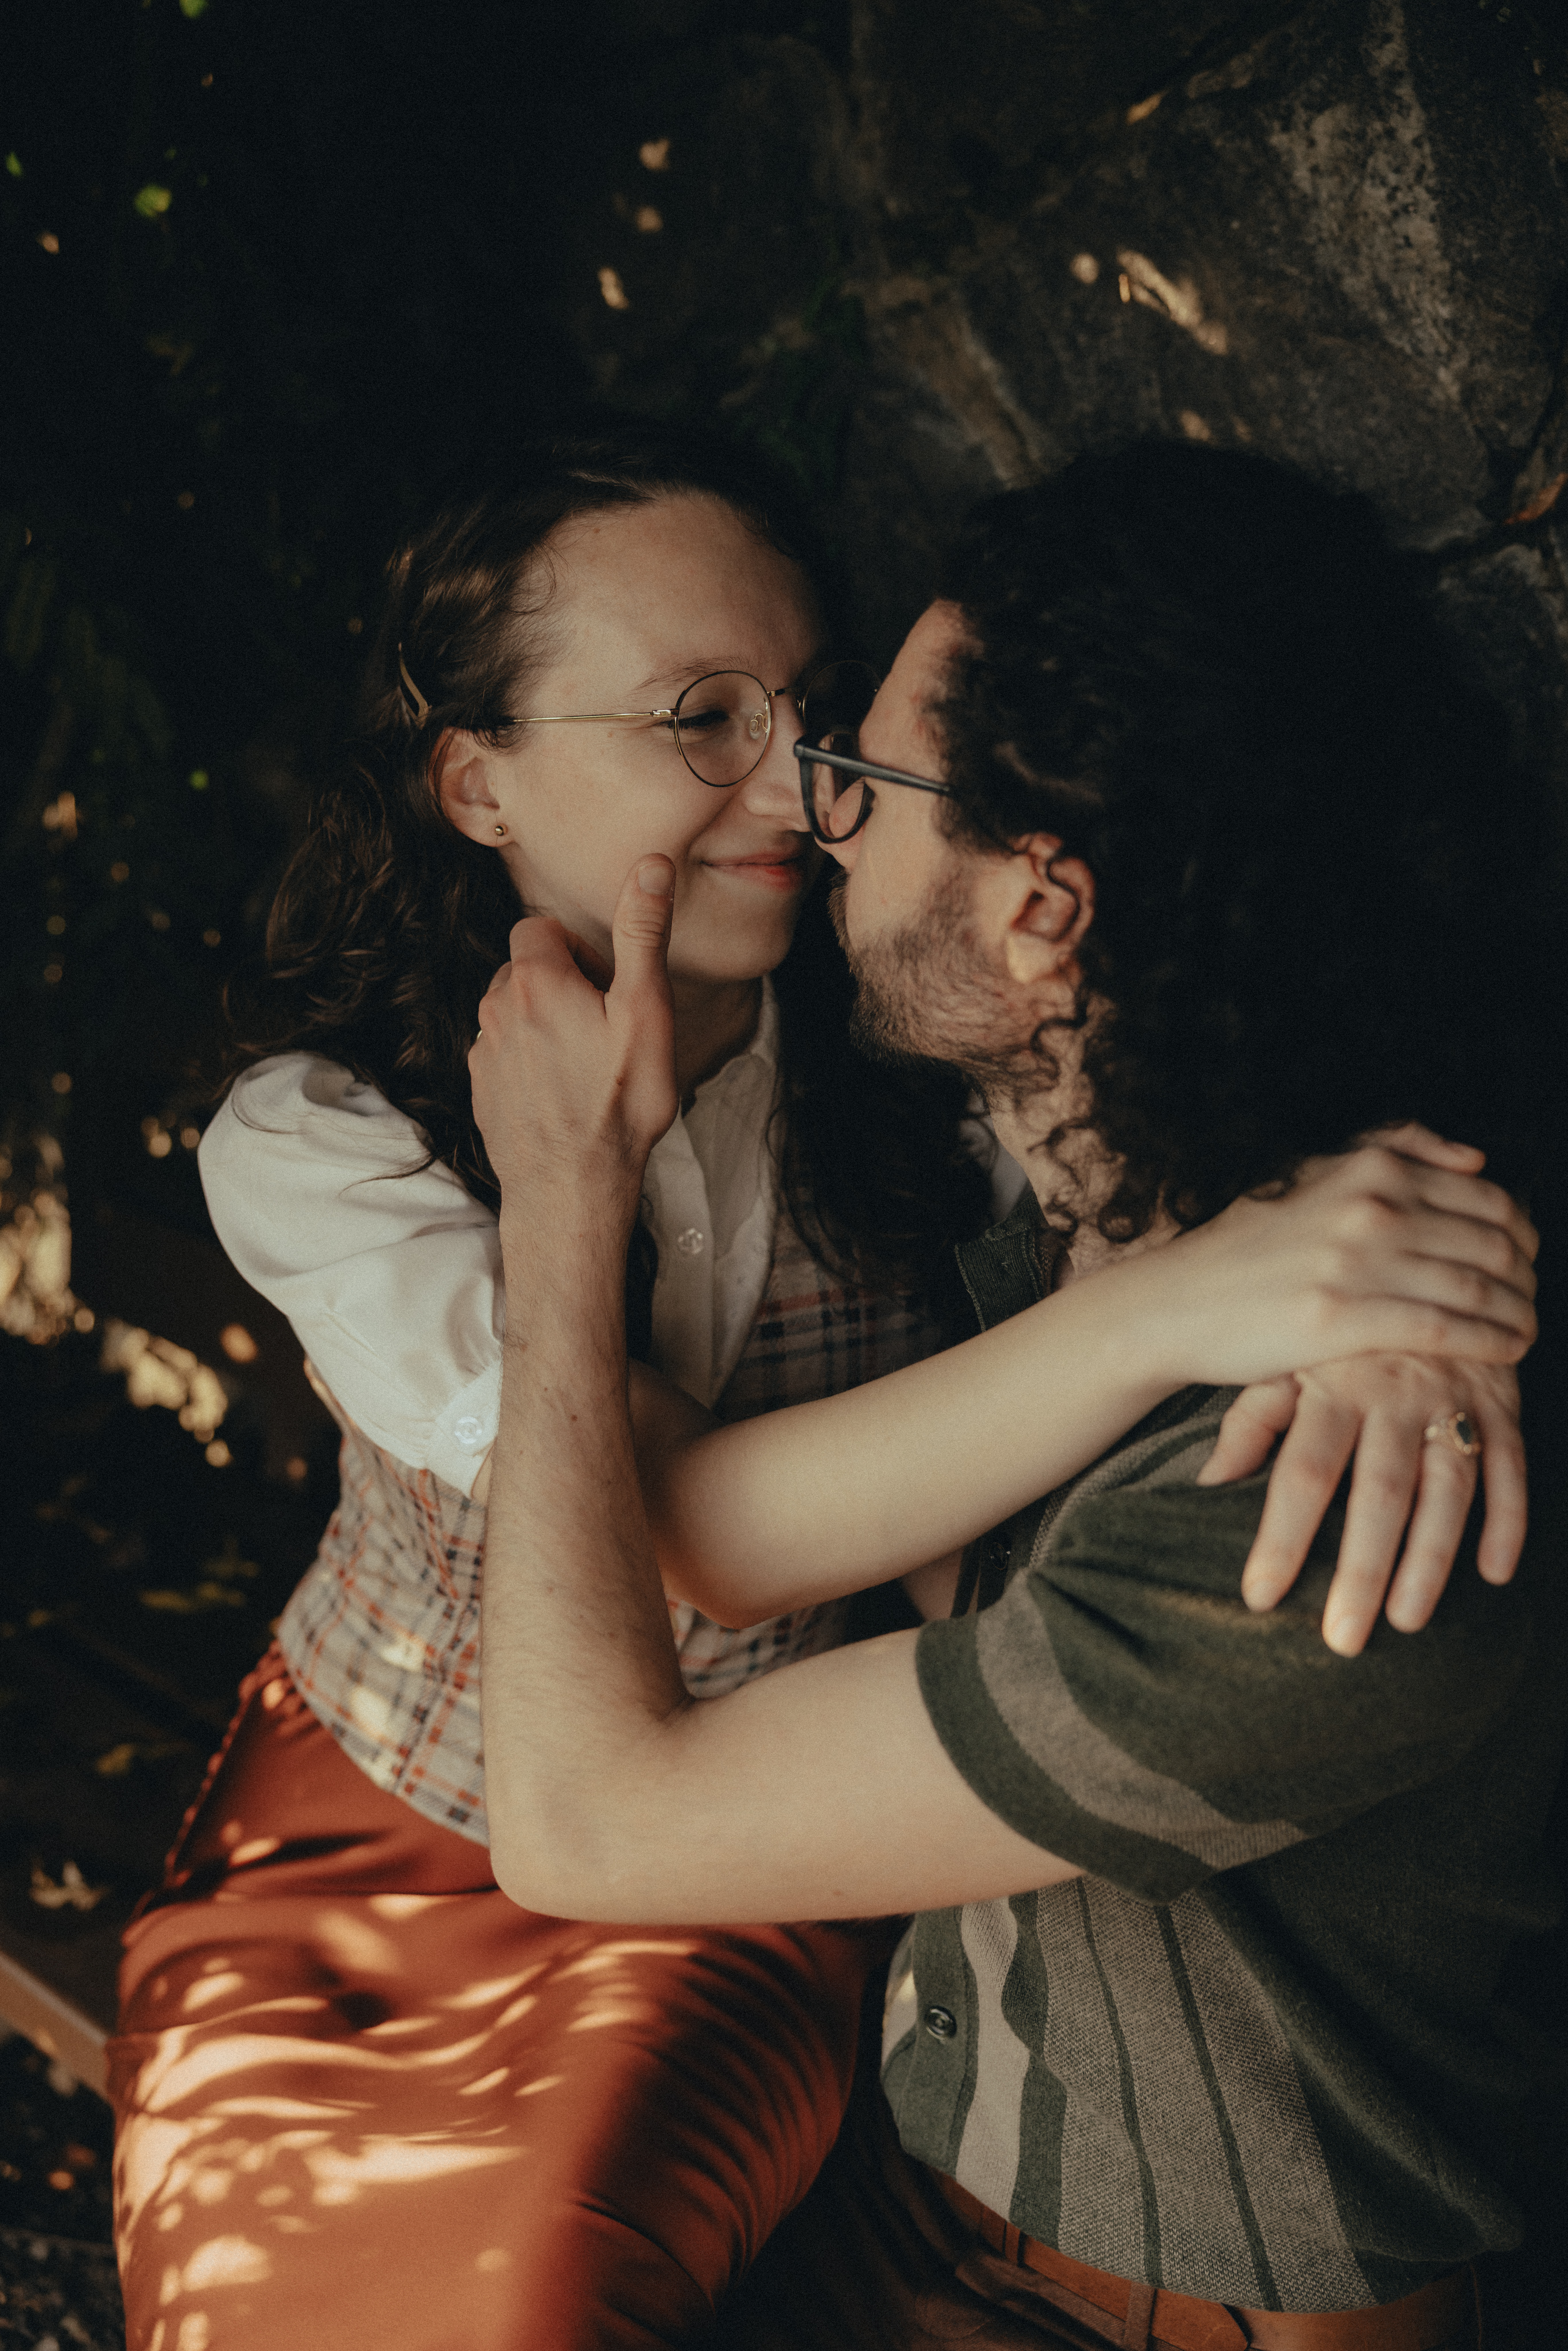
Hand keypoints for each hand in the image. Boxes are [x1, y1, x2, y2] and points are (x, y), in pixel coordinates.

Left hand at [469, 857, 678, 1218]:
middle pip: (526, 971)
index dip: (576, 950)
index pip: (538, 928)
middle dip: (561, 987)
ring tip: (586, 1068)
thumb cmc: (618, 1102)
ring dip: (546, 1026)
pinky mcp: (480, 1090)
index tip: (604, 987)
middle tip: (604, 1031)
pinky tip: (563, 1096)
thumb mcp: (644, 1011)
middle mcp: (495, 1008)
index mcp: (534, 980)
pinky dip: (531, 1064)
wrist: (572, 1188)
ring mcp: (483, 1052)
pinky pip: (505, 1056)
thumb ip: (642, 933)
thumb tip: (650, 864)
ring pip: (514, 1014)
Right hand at [1138, 1125, 1537, 1386]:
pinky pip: (1445, 1330)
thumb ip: (1395, 1152)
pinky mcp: (1344, 1319)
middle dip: (1526, 1277)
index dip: (1523, 1233)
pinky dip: (1490, 1342)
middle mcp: (1370, 1207)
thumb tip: (1475, 1158)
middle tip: (1530, 1300)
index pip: (1487, 1199)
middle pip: (1492, 1243)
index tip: (1526, 1260)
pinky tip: (1510, 1353)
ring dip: (1519, 1313)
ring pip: (1477, 1287)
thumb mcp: (1316, 1174)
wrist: (1178, 1302)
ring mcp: (1357, 1263)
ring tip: (1527, 1331)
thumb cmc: (1250, 1246)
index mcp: (1370, 1169)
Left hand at [1198, 1355, 1522, 1654]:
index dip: (1282, 1536)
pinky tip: (1495, 1572)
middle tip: (1342, 1638)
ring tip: (1409, 1621)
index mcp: (1333, 1385)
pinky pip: (1511, 1465)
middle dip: (1362, 1570)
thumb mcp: (1283, 1358)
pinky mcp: (1501, 1397)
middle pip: (1378, 1492)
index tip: (1259, 1597)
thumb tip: (1207, 1483)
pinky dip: (1509, 1518)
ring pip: (1447, 1488)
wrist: (1417, 1256)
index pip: (1304, 1473)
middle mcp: (1394, 1394)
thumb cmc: (1332, 1327)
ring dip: (1431, 1558)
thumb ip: (1251, 1420)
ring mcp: (1452, 1396)